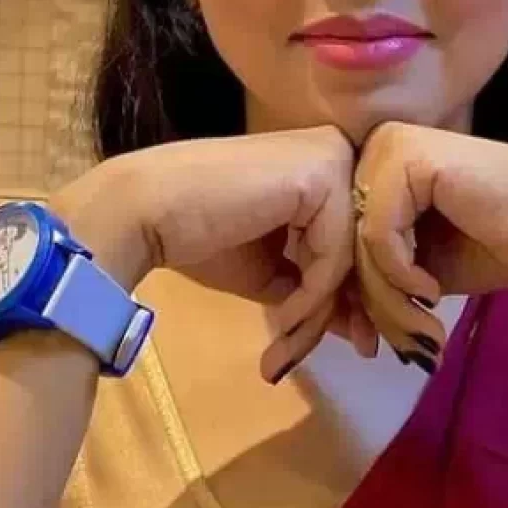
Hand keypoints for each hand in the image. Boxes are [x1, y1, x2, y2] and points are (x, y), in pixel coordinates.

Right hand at [51, 127, 374, 381]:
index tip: (345, 346)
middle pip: (357, 250)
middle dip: (336, 313)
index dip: (346, 299)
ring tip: (280, 350)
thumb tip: (361, 332)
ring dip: (315, 315)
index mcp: (327, 169)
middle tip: (313, 355)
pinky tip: (280, 321)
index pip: (355, 241)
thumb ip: (316, 291)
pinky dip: (310, 298)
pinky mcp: (323, 173)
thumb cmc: (199, 237)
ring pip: (349, 258)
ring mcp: (335, 157)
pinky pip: (334, 255)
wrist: (146, 212)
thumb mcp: (273, 273)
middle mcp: (339, 152)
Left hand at [352, 122, 507, 364]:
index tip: (377, 343)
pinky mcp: (407, 154)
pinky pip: (376, 232)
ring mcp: (391, 144)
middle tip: (407, 344)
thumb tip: (334, 312)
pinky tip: (430, 289)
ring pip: (356, 241)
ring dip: (386, 300)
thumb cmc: (499, 247)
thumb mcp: (420, 269)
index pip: (342, 237)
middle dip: (372, 304)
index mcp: (379, 168)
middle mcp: (379, 146)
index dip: (357, 296)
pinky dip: (399, 272)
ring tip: (423, 329)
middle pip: (345, 238)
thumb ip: (377, 276)